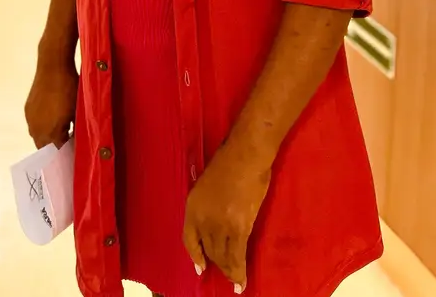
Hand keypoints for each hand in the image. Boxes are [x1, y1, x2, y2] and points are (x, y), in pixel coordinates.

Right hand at [24, 52, 77, 148]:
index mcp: (50, 133)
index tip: (72, 157)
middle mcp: (36, 130)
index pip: (56, 155)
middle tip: (68, 148)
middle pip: (45, 149)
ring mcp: (30, 119)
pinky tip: (52, 120)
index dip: (65, 157)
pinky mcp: (27, 109)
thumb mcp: (77, 112)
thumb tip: (75, 143)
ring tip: (62, 133)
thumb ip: (75, 131)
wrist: (52, 66)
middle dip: (55, 150)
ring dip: (48, 138)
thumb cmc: (70, 89)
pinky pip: (34, 125)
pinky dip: (42, 127)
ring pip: (38, 137)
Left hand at [182, 141, 272, 291]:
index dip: (195, 255)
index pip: (189, 239)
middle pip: (208, 249)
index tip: (201, 267)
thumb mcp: (207, 185)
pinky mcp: (238, 227)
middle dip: (217, 262)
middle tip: (226, 270)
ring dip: (229, 270)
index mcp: (192, 206)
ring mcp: (220, 224)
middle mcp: (202, 219)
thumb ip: (208, 205)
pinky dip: (239, 271)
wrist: (246, 154)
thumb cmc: (230, 162)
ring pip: (223, 255)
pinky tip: (241, 281)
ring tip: (235, 280)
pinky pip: (237, 256)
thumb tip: (216, 220)